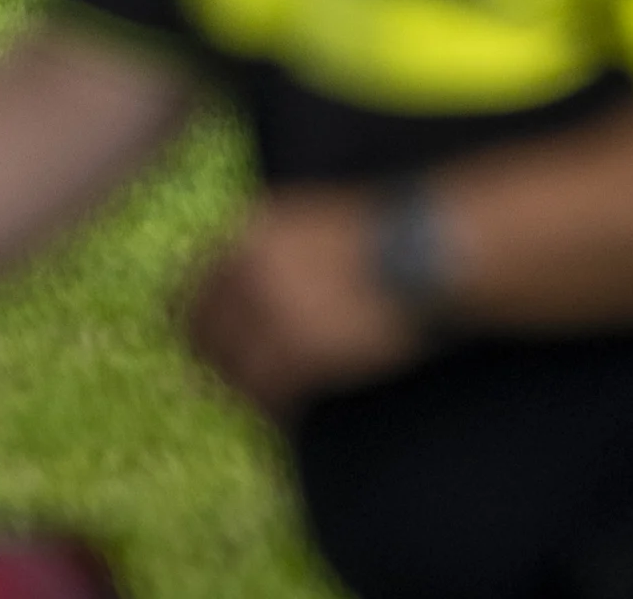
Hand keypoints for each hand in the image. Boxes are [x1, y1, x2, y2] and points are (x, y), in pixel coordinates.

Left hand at [181, 185, 423, 414]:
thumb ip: (281, 249)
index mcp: (254, 232)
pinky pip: (271, 398)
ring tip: (279, 399)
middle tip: (244, 379)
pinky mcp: (298, 357)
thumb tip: (256, 286)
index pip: (196, 288)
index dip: (206, 322)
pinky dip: (282, 410)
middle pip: (203, 333)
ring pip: (235, 372)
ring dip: (253, 388)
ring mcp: (269, 316)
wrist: (436, 251)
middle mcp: (248, 272)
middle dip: (221, 360)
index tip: (220, 341)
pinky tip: (299, 414)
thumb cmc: (397, 230)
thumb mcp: (323, 219)